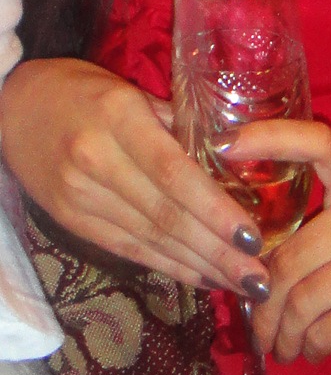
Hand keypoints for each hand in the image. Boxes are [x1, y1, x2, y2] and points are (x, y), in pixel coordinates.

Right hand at [0, 58, 268, 294]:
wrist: (10, 107)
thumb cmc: (80, 90)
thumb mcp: (129, 90)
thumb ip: (175, 123)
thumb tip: (229, 156)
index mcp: (119, 119)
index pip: (174, 173)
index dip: (214, 210)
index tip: (253, 235)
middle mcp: (97, 162)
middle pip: (165, 216)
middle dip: (218, 252)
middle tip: (260, 278)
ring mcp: (78, 198)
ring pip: (150, 240)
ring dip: (200, 267)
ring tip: (242, 284)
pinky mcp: (70, 222)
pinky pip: (128, 249)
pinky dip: (168, 266)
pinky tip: (202, 278)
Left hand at [227, 119, 330, 374]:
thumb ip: (324, 230)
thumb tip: (245, 250)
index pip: (319, 141)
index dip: (269, 137)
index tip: (223, 144)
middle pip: (289, 252)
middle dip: (262, 300)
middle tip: (257, 326)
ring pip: (300, 297)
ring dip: (282, 332)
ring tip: (285, 345)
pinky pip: (320, 329)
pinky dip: (308, 348)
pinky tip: (314, 351)